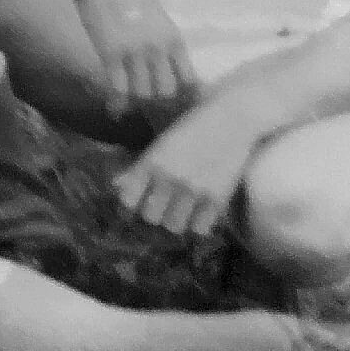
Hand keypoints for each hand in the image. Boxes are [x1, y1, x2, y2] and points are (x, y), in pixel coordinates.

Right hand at [69, 0, 197, 120]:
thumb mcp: (156, 14)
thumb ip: (162, 38)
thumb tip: (163, 61)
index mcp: (174, 38)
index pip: (189, 80)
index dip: (182, 95)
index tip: (173, 101)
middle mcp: (159, 49)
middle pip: (166, 92)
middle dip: (156, 100)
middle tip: (146, 102)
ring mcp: (135, 53)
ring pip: (142, 94)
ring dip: (135, 100)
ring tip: (128, 103)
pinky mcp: (111, 54)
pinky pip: (118, 89)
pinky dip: (117, 103)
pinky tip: (114, 109)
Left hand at [113, 96, 260, 238]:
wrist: (232, 121)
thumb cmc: (192, 127)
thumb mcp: (161, 143)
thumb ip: (139, 166)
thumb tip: (117, 186)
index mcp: (152, 161)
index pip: (128, 199)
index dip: (131, 202)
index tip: (137, 200)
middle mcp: (170, 178)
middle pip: (150, 217)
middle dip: (153, 212)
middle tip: (161, 204)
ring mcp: (194, 191)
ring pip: (173, 226)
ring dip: (175, 220)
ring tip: (180, 209)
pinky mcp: (218, 200)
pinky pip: (199, 229)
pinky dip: (197, 224)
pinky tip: (199, 212)